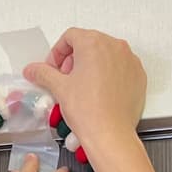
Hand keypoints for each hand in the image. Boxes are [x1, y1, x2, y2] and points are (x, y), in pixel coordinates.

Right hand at [22, 28, 146, 161]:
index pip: (70, 36)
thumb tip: (32, 70)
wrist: (111, 135)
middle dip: (74, 59)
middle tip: (65, 78)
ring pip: (106, 55)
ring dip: (91, 65)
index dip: (57, 52)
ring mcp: (130, 60)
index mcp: (93, 43)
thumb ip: (43, 73)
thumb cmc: (88, 111)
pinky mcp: (138, 75)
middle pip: (89, 43)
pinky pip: (120, 67)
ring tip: (82, 86)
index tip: (53, 67)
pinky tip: (99, 92)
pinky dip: (108, 74)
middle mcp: (115, 46)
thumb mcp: (59, 88)